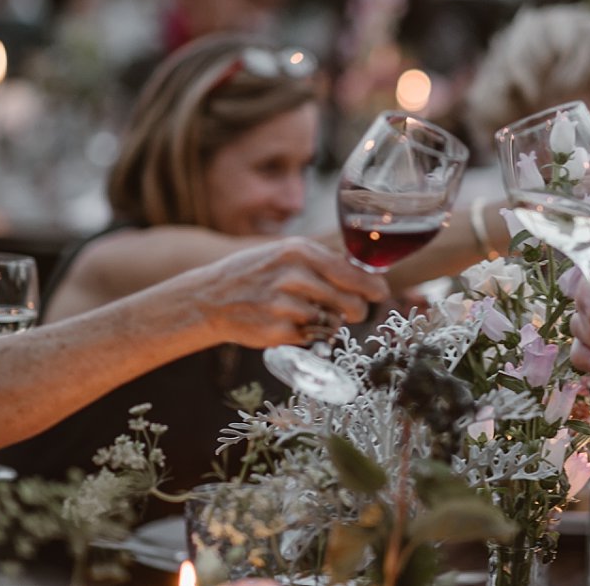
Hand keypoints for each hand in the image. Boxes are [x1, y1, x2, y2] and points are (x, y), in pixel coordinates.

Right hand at [174, 238, 388, 348]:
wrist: (208, 297)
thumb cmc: (256, 274)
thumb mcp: (286, 255)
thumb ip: (322, 263)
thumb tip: (367, 276)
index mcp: (299, 251)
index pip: (352, 273)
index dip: (373, 287)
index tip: (381, 294)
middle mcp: (292, 276)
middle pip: (351, 303)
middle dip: (355, 311)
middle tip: (351, 312)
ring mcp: (283, 305)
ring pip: (332, 322)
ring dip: (328, 323)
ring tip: (306, 314)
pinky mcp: (276, 331)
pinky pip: (311, 338)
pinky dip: (306, 335)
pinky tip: (286, 323)